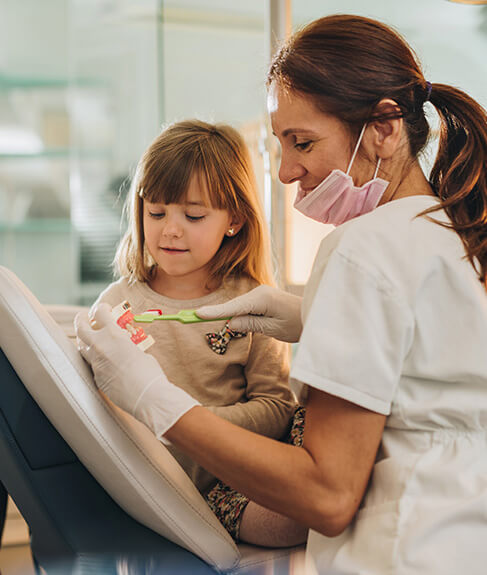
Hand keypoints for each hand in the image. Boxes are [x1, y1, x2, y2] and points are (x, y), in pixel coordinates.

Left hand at [75, 303, 198, 442]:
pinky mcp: (97, 378)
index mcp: (113, 335)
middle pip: (81, 328)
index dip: (102, 308)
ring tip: (91, 339)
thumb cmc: (150, 372)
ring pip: (82, 348)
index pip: (100, 313)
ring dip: (85, 341)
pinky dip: (96, 361)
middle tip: (84, 317)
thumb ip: (128, 345)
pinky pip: (92, 365)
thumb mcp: (140, 350)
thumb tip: (125, 347)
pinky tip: (105, 363)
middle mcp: (100, 347)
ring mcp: (96, 364)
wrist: (147, 396)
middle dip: (81, 320)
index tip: (105, 309)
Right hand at [197, 285, 302, 342]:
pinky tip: (234, 321)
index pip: (233, 308)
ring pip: (238, 308)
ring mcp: (261, 294)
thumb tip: (230, 323)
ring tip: (212, 321)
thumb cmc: (297, 324)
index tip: (197, 314)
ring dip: (230, 317)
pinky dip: (238, 314)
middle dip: (218, 314)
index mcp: (262, 299)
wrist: (315, 315)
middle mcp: (259, 292)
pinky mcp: (262, 298)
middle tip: (191, 318)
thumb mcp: (273, 329)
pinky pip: (245, 307)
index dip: (214, 312)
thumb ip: (250, 325)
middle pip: (233, 307)